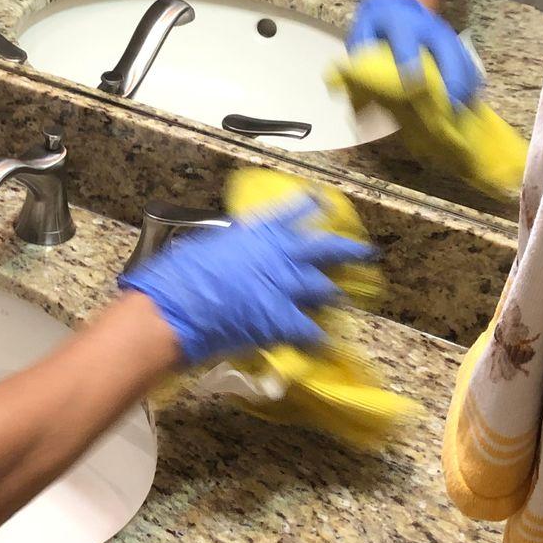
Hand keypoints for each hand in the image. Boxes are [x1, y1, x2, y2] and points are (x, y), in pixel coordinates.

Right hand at [118, 199, 378, 365]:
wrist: (176, 309)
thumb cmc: (180, 274)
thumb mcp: (207, 246)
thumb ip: (233, 246)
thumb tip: (237, 251)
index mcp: (258, 232)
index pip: (294, 212)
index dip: (312, 205)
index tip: (324, 200)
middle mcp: (280, 255)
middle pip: (325, 248)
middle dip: (348, 250)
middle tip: (366, 252)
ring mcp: (286, 288)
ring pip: (324, 288)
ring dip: (332, 294)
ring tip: (342, 298)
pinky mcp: (284, 320)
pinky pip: (310, 329)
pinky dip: (316, 337)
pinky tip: (322, 342)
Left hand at [347, 0, 480, 108]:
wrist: (400, 2)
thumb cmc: (377, 26)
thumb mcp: (362, 36)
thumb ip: (361, 62)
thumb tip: (359, 100)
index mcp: (399, 21)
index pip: (405, 40)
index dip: (409, 60)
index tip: (413, 84)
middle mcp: (428, 26)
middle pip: (446, 48)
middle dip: (450, 77)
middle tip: (450, 105)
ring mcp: (446, 34)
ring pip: (462, 58)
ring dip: (465, 85)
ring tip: (462, 112)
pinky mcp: (456, 44)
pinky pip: (469, 64)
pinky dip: (471, 84)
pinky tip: (468, 105)